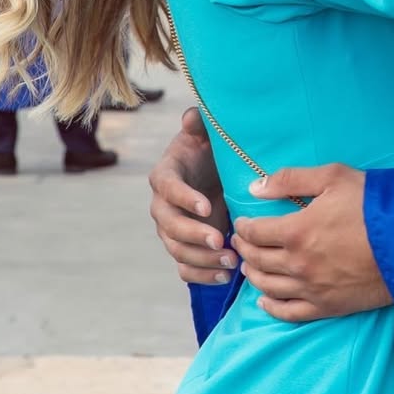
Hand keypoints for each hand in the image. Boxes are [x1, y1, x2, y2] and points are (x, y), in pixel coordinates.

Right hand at [148, 107, 234, 283]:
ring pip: (177, 250)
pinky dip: (201, 275)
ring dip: (202, 258)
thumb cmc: (209, 151)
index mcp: (165, 175)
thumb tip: (192, 117)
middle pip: (169, 225)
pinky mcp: (183, 246)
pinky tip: (224, 277)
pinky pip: (184, 267)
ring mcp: (171, 229)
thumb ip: (198, 126)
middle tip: (221, 239)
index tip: (207, 206)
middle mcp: (162, 205)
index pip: (168, 188)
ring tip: (230, 261)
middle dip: (194, 235)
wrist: (212, 173)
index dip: (184, 198)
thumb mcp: (206, 135)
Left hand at [232, 164, 391, 322]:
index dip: (244, 227)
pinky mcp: (327, 307)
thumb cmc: (373, 205)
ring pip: (268, 286)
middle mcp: (297, 264)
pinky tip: (264, 301)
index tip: (243, 223)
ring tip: (249, 266)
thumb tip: (254, 188)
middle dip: (245, 249)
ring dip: (253, 275)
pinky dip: (271, 307)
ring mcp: (311, 289)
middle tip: (242, 242)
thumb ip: (291, 180)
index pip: (255, 232)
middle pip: (258, 259)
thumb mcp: (334, 177)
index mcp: (296, 231)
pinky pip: (289, 313)